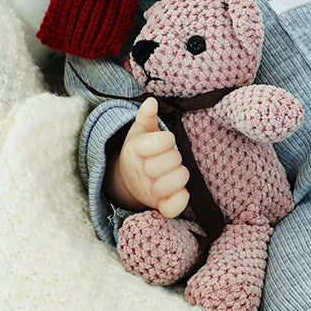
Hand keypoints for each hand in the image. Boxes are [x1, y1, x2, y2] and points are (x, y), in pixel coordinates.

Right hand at [111, 97, 189, 217]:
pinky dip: (180, 200)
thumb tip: (151, 102)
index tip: (164, 141)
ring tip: (173, 172)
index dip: (167, 140)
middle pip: (174, 160)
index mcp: (138, 149)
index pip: (164, 140)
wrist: (128, 180)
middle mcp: (144, 172)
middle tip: (169, 157)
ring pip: (176, 181)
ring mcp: (152, 190)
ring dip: (179, 175)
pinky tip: (181, 192)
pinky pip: (173, 208)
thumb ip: (146, 117)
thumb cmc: (140, 151)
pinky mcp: (160, 205)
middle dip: (174, 156)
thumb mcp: (140, 132)